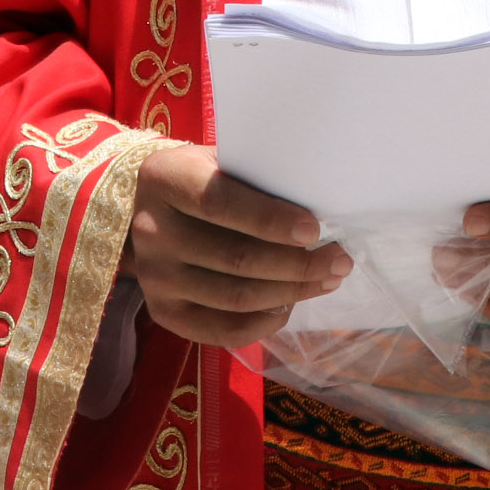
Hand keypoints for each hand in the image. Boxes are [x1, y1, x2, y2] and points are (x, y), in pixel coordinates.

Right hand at [123, 143, 347, 348]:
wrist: (150, 207)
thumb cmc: (203, 177)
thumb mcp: (221, 159)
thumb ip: (257, 178)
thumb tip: (321, 206)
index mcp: (165, 178)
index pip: (218, 203)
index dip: (270, 219)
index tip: (314, 229)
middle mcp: (151, 230)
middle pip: (235, 259)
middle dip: (297, 264)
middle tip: (340, 260)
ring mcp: (154, 276)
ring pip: (235, 297)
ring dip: (291, 292)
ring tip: (326, 280)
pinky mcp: (162, 312)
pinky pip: (222, 330)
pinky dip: (264, 322)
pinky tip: (290, 304)